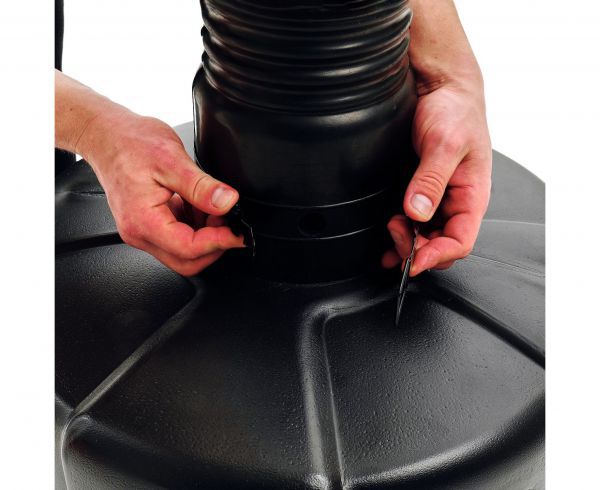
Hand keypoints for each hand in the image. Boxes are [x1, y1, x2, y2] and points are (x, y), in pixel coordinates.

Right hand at [79, 113, 244, 275]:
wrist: (106, 135)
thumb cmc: (130, 143)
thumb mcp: (171, 159)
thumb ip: (201, 186)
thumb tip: (227, 202)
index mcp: (143, 221)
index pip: (188, 249)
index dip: (219, 242)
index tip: (239, 232)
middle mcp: (139, 233)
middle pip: (186, 261)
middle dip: (213, 245)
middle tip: (228, 221)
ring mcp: (142, 231)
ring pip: (183, 252)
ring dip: (204, 235)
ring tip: (210, 206)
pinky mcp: (147, 225)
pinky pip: (176, 238)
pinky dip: (194, 226)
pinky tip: (197, 204)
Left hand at [382, 79, 491, 275]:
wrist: (441, 89)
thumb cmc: (455, 111)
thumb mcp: (445, 144)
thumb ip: (431, 180)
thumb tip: (418, 213)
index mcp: (472, 196)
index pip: (460, 241)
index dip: (436, 256)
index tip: (412, 262)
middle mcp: (456, 202)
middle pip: (440, 245)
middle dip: (417, 249)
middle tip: (394, 234)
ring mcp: (438, 199)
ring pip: (425, 238)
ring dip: (406, 244)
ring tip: (389, 232)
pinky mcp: (421, 192)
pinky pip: (413, 224)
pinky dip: (400, 236)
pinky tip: (387, 242)